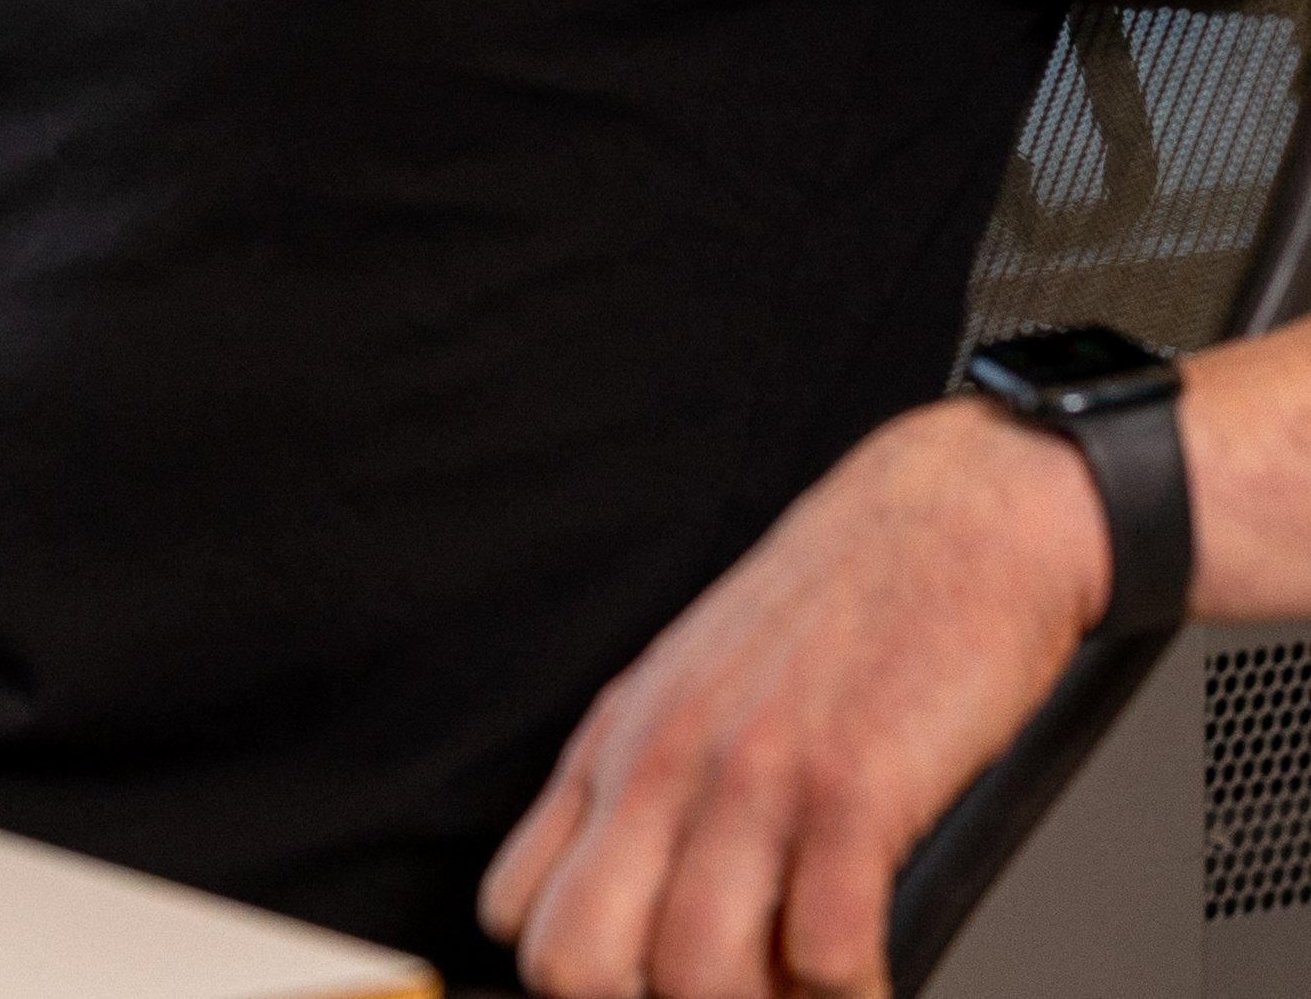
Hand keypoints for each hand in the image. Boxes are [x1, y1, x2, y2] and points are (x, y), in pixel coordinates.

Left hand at [479, 398, 1104, 997]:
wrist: (953, 517)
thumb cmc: (840, 615)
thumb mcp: (696, 688)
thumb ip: (653, 790)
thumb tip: (641, 914)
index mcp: (614, 743)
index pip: (515, 908)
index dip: (575, 973)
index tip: (647, 986)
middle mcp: (660, 763)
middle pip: (573, 964)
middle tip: (734, 997)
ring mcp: (750, 777)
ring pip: (693, 979)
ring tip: (811, 993)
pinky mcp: (852, 790)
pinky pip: (824, 958)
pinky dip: (853, 996)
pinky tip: (879, 979)